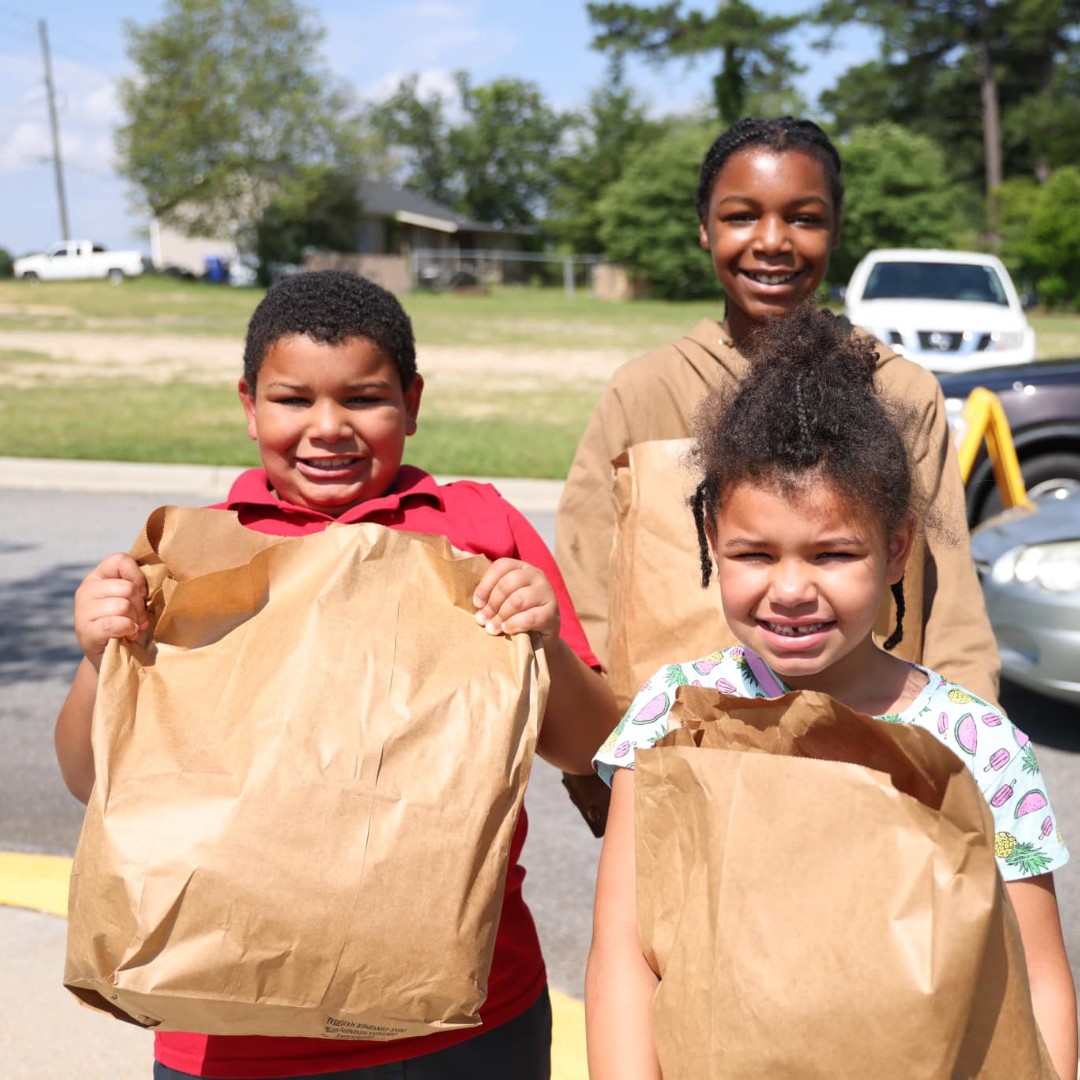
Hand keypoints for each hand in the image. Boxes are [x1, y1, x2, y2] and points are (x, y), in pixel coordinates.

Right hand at [73, 552, 150, 668]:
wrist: (113, 656)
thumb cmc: (127, 622)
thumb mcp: (132, 599)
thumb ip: (137, 585)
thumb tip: (153, 579)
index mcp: (98, 577)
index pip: (120, 560)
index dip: (138, 577)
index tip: (142, 593)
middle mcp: (86, 590)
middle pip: (126, 588)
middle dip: (139, 606)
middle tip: (137, 618)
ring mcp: (82, 611)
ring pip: (122, 606)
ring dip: (134, 620)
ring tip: (131, 627)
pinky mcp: (85, 632)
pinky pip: (115, 624)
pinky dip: (127, 629)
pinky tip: (127, 634)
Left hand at [473, 558, 559, 643]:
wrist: (539, 638)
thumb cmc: (514, 615)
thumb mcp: (501, 598)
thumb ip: (487, 586)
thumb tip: (461, 557)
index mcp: (521, 567)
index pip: (501, 566)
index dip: (485, 584)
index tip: (476, 603)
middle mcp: (536, 575)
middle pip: (507, 583)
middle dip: (491, 604)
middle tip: (482, 620)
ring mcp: (546, 593)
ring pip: (518, 600)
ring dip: (500, 616)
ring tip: (492, 629)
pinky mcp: (552, 613)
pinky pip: (530, 617)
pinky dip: (515, 624)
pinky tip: (507, 630)